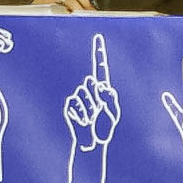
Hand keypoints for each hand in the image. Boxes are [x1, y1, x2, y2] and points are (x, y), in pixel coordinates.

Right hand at [35, 0, 96, 11]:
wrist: (40, 4)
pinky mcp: (49, 2)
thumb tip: (93, 7)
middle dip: (86, 3)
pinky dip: (69, 13)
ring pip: (71, 1)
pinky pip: (63, 8)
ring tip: (83, 15)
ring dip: (79, 9)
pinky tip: (71, 15)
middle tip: (91, 11)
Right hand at [62, 33, 119, 182]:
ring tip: (92, 120)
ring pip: (84, 94)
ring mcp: (78, 97)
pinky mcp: (69, 106)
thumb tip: (101, 85)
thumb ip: (110, 98)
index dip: (99, 54)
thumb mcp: (113, 114)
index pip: (100, 68)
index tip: (98, 38)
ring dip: (91, 110)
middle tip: (99, 114)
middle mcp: (89, 90)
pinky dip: (82, 115)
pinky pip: (76, 104)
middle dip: (98, 100)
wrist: (91, 144)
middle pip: (92, 83)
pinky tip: (84, 122)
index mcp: (102, 90)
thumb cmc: (104, 130)